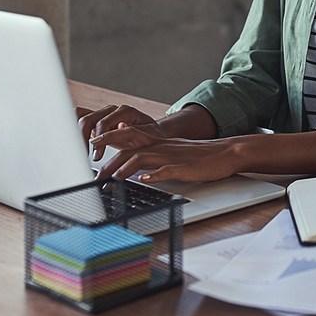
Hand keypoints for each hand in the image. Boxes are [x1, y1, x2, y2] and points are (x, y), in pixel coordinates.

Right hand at [75, 104, 164, 160]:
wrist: (153, 134)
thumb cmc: (152, 135)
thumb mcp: (148, 135)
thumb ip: (134, 130)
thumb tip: (119, 125)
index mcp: (125, 111)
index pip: (103, 123)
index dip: (98, 140)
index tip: (96, 156)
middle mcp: (112, 110)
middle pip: (88, 119)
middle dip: (83, 140)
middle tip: (86, 158)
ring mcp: (104, 114)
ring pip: (81, 117)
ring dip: (78, 135)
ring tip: (81, 153)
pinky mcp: (98, 120)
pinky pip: (81, 119)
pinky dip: (75, 129)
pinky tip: (77, 144)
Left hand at [94, 126, 241, 183]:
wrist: (224, 153)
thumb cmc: (197, 154)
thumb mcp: (171, 148)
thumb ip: (152, 147)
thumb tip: (131, 147)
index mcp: (158, 142)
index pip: (129, 135)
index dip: (109, 136)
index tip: (92, 141)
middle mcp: (162, 146)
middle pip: (131, 147)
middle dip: (110, 158)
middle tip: (94, 172)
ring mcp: (172, 156)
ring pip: (144, 158)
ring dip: (126, 168)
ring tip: (112, 181)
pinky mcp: (184, 167)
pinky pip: (167, 170)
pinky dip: (155, 174)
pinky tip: (145, 179)